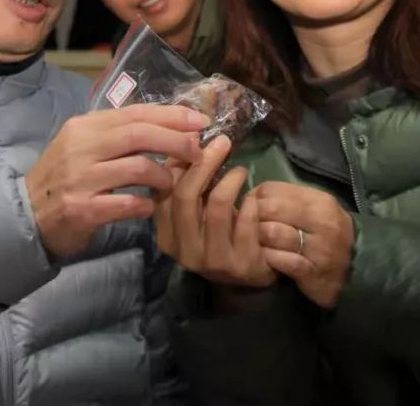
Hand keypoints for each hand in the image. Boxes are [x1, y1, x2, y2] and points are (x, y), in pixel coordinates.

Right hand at [26, 104, 208, 258]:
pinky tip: (149, 206)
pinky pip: (126, 203)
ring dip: (164, 175)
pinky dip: (145, 204)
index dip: (172, 116)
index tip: (200, 121)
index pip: (135, 113)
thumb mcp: (86, 146)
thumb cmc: (66, 178)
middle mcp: (81, 147)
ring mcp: (80, 178)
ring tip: (171, 183)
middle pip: (139, 135)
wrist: (27, 216)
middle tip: (197, 151)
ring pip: (138, 168)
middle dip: (176, 141)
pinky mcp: (81, 209)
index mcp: (84, 126)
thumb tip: (170, 125)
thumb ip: (119, 134)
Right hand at [155, 137, 275, 288]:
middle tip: (222, 143)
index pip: (163, 191)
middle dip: (205, 162)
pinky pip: (246, 220)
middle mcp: (183, 250)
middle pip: (186, 195)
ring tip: (241, 170)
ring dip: (231, 179)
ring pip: (216, 205)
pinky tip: (255, 196)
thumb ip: (189, 186)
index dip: (179, 161)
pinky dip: (252, 201)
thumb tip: (188, 141)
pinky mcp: (240, 264)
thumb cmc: (221, 237)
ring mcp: (211, 260)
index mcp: (167, 235)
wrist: (250, 279)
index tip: (196, 140)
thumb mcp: (198, 215)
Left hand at [255, 182, 354, 307]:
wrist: (356, 269)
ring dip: (258, 238)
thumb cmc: (327, 235)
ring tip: (254, 243)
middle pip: (271, 208)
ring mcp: (319, 248)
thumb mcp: (314, 209)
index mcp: (320, 201)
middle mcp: (322, 221)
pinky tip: (265, 260)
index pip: (274, 189)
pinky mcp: (313, 272)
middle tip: (246, 226)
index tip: (248, 207)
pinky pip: (282, 260)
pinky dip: (269, 258)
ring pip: (274, 233)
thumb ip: (288, 199)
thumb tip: (253, 193)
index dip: (254, 197)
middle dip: (252, 216)